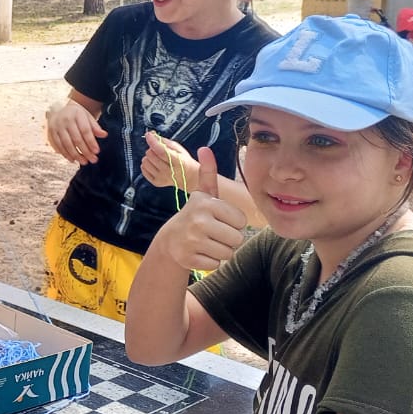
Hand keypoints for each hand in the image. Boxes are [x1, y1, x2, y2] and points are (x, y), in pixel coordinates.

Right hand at [46, 100, 106, 163]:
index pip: (85, 130)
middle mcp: (66, 120)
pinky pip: (59, 146)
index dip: (91, 142)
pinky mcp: (52, 133)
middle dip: (85, 151)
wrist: (59, 109)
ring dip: (76, 155)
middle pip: (76, 139)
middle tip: (93, 159)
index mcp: (77, 114)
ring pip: (67, 144)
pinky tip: (73, 160)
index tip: (97, 151)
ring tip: (84, 162)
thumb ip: (95, 127)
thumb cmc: (77, 115)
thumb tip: (104, 135)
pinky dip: (66, 154)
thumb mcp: (87, 117)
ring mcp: (57, 127)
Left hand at [141, 132, 198, 189]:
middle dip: (153, 149)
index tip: (149, 135)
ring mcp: (162, 178)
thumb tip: (152, 135)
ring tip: (158, 159)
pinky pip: (143, 169)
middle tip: (159, 151)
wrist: (189, 178)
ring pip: (145, 161)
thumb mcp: (179, 149)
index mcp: (177, 162)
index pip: (161, 151)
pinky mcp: (156, 182)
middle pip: (151, 155)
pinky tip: (155, 165)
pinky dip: (147, 165)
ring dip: (149, 157)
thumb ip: (166, 142)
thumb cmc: (184, 162)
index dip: (153, 141)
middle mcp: (169, 172)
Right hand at [157, 147, 245, 270]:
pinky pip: (216, 265)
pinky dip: (211, 261)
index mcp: (206, 204)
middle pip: (237, 239)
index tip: (219, 219)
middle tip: (214, 233)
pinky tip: (200, 253)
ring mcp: (192, 241)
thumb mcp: (202, 194)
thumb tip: (205, 148)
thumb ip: (208, 173)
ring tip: (208, 243)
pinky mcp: (188, 259)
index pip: (241, 221)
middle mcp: (198, 221)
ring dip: (221, 251)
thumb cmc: (195, 215)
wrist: (171, 240)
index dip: (233, 222)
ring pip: (228, 253)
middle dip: (229, 239)